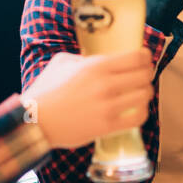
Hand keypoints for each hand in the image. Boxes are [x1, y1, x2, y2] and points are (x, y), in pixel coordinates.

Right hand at [23, 49, 153, 148]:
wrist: (35, 120)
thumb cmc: (45, 90)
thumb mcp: (61, 62)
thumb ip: (81, 57)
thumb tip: (93, 56)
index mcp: (96, 65)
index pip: (136, 57)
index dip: (145, 57)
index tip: (145, 59)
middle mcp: (105, 84)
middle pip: (144, 75)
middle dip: (147, 74)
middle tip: (144, 76)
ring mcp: (108, 106)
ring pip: (145, 95)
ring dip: (145, 93)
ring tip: (140, 94)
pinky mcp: (107, 126)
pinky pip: (138, 118)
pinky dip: (141, 113)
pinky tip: (136, 111)